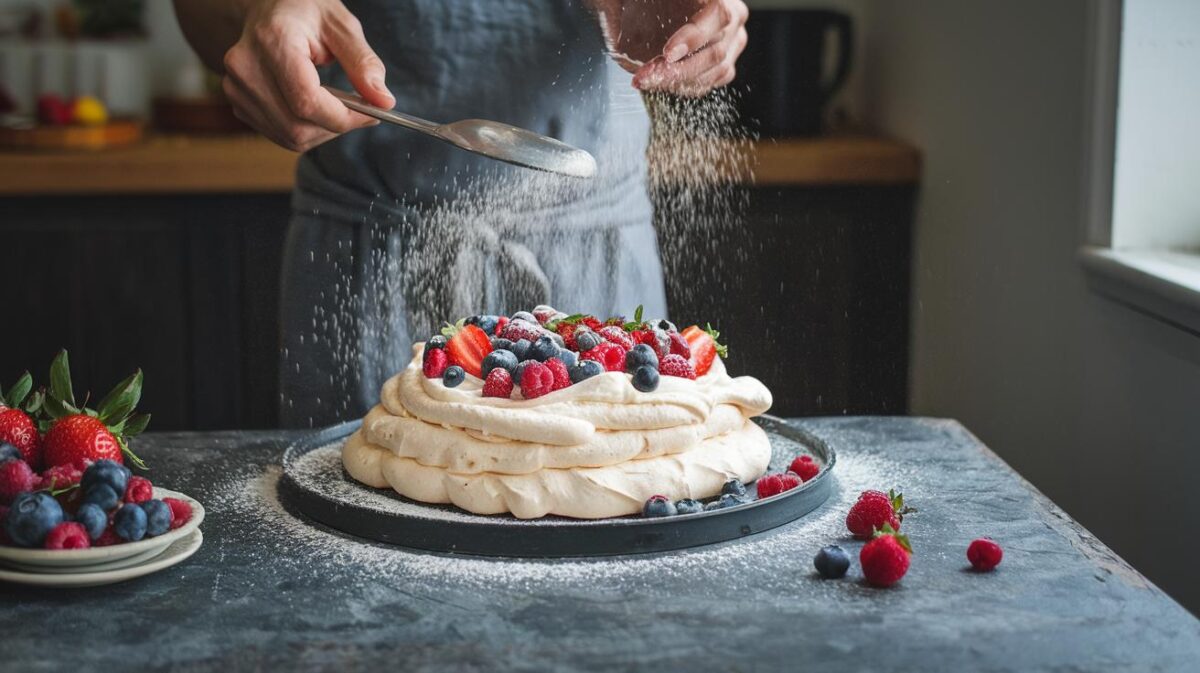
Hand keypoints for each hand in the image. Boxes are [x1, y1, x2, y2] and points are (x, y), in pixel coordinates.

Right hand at [221, 0, 394, 151]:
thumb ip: (363, 63)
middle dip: (337, 126)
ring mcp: (236, 87)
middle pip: (298, 125)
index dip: (344, 117)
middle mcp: (246, 66)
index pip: (307, 100)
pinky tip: (316, 109)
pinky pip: (280, 136)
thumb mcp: (340, 25)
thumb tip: (383, 101)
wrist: (267, 9)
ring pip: (290, 137)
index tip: (373, 113)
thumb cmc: (304, 12)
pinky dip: (306, 131)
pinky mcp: (238, 103)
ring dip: (323, 132)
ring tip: (336, 106)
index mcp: (272, 41)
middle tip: (359, 111)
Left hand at [594, 0, 748, 96]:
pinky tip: (660, 81)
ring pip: (714, 71)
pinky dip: (683, 86)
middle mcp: (733, 14)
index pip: (719, 15)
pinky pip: (709, 82)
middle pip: (715, 51)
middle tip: (644, 77)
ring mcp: (733, 40)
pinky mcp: (724, 62)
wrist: (642, 4)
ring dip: (676, 82)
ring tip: (644, 80)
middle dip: (676, 70)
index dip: (694, 37)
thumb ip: (623, 4)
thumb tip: (622, 32)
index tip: (668, 53)